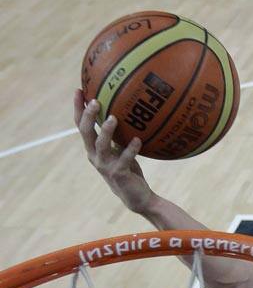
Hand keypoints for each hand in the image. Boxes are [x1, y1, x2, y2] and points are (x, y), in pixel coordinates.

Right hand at [74, 89, 154, 213]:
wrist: (137, 197)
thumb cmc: (129, 170)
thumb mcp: (122, 149)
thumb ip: (120, 135)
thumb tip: (127, 111)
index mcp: (93, 148)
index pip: (81, 125)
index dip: (78, 108)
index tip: (78, 90)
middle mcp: (95, 156)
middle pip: (86, 132)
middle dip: (88, 116)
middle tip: (95, 101)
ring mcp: (106, 166)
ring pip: (101, 145)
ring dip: (106, 131)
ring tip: (114, 118)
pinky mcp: (119, 174)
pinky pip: (124, 158)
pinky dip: (131, 148)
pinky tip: (138, 139)